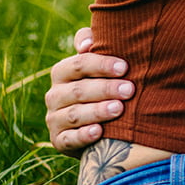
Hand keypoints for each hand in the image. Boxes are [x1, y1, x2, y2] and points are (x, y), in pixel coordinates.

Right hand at [44, 27, 132, 156]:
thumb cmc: (104, 86)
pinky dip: (84, 136)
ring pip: (74, 114)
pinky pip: (69, 139)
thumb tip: (86, 43)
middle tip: (130, 90)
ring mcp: (55, 119)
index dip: (101, 65)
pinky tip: (100, 132)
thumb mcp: (99, 65)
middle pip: (78, 90)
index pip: (78, 65)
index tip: (125, 67)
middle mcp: (54, 95)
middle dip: (105, 89)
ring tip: (119, 109)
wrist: (101, 126)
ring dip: (97, 111)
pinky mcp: (59, 141)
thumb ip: (93, 45)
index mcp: (62, 73)